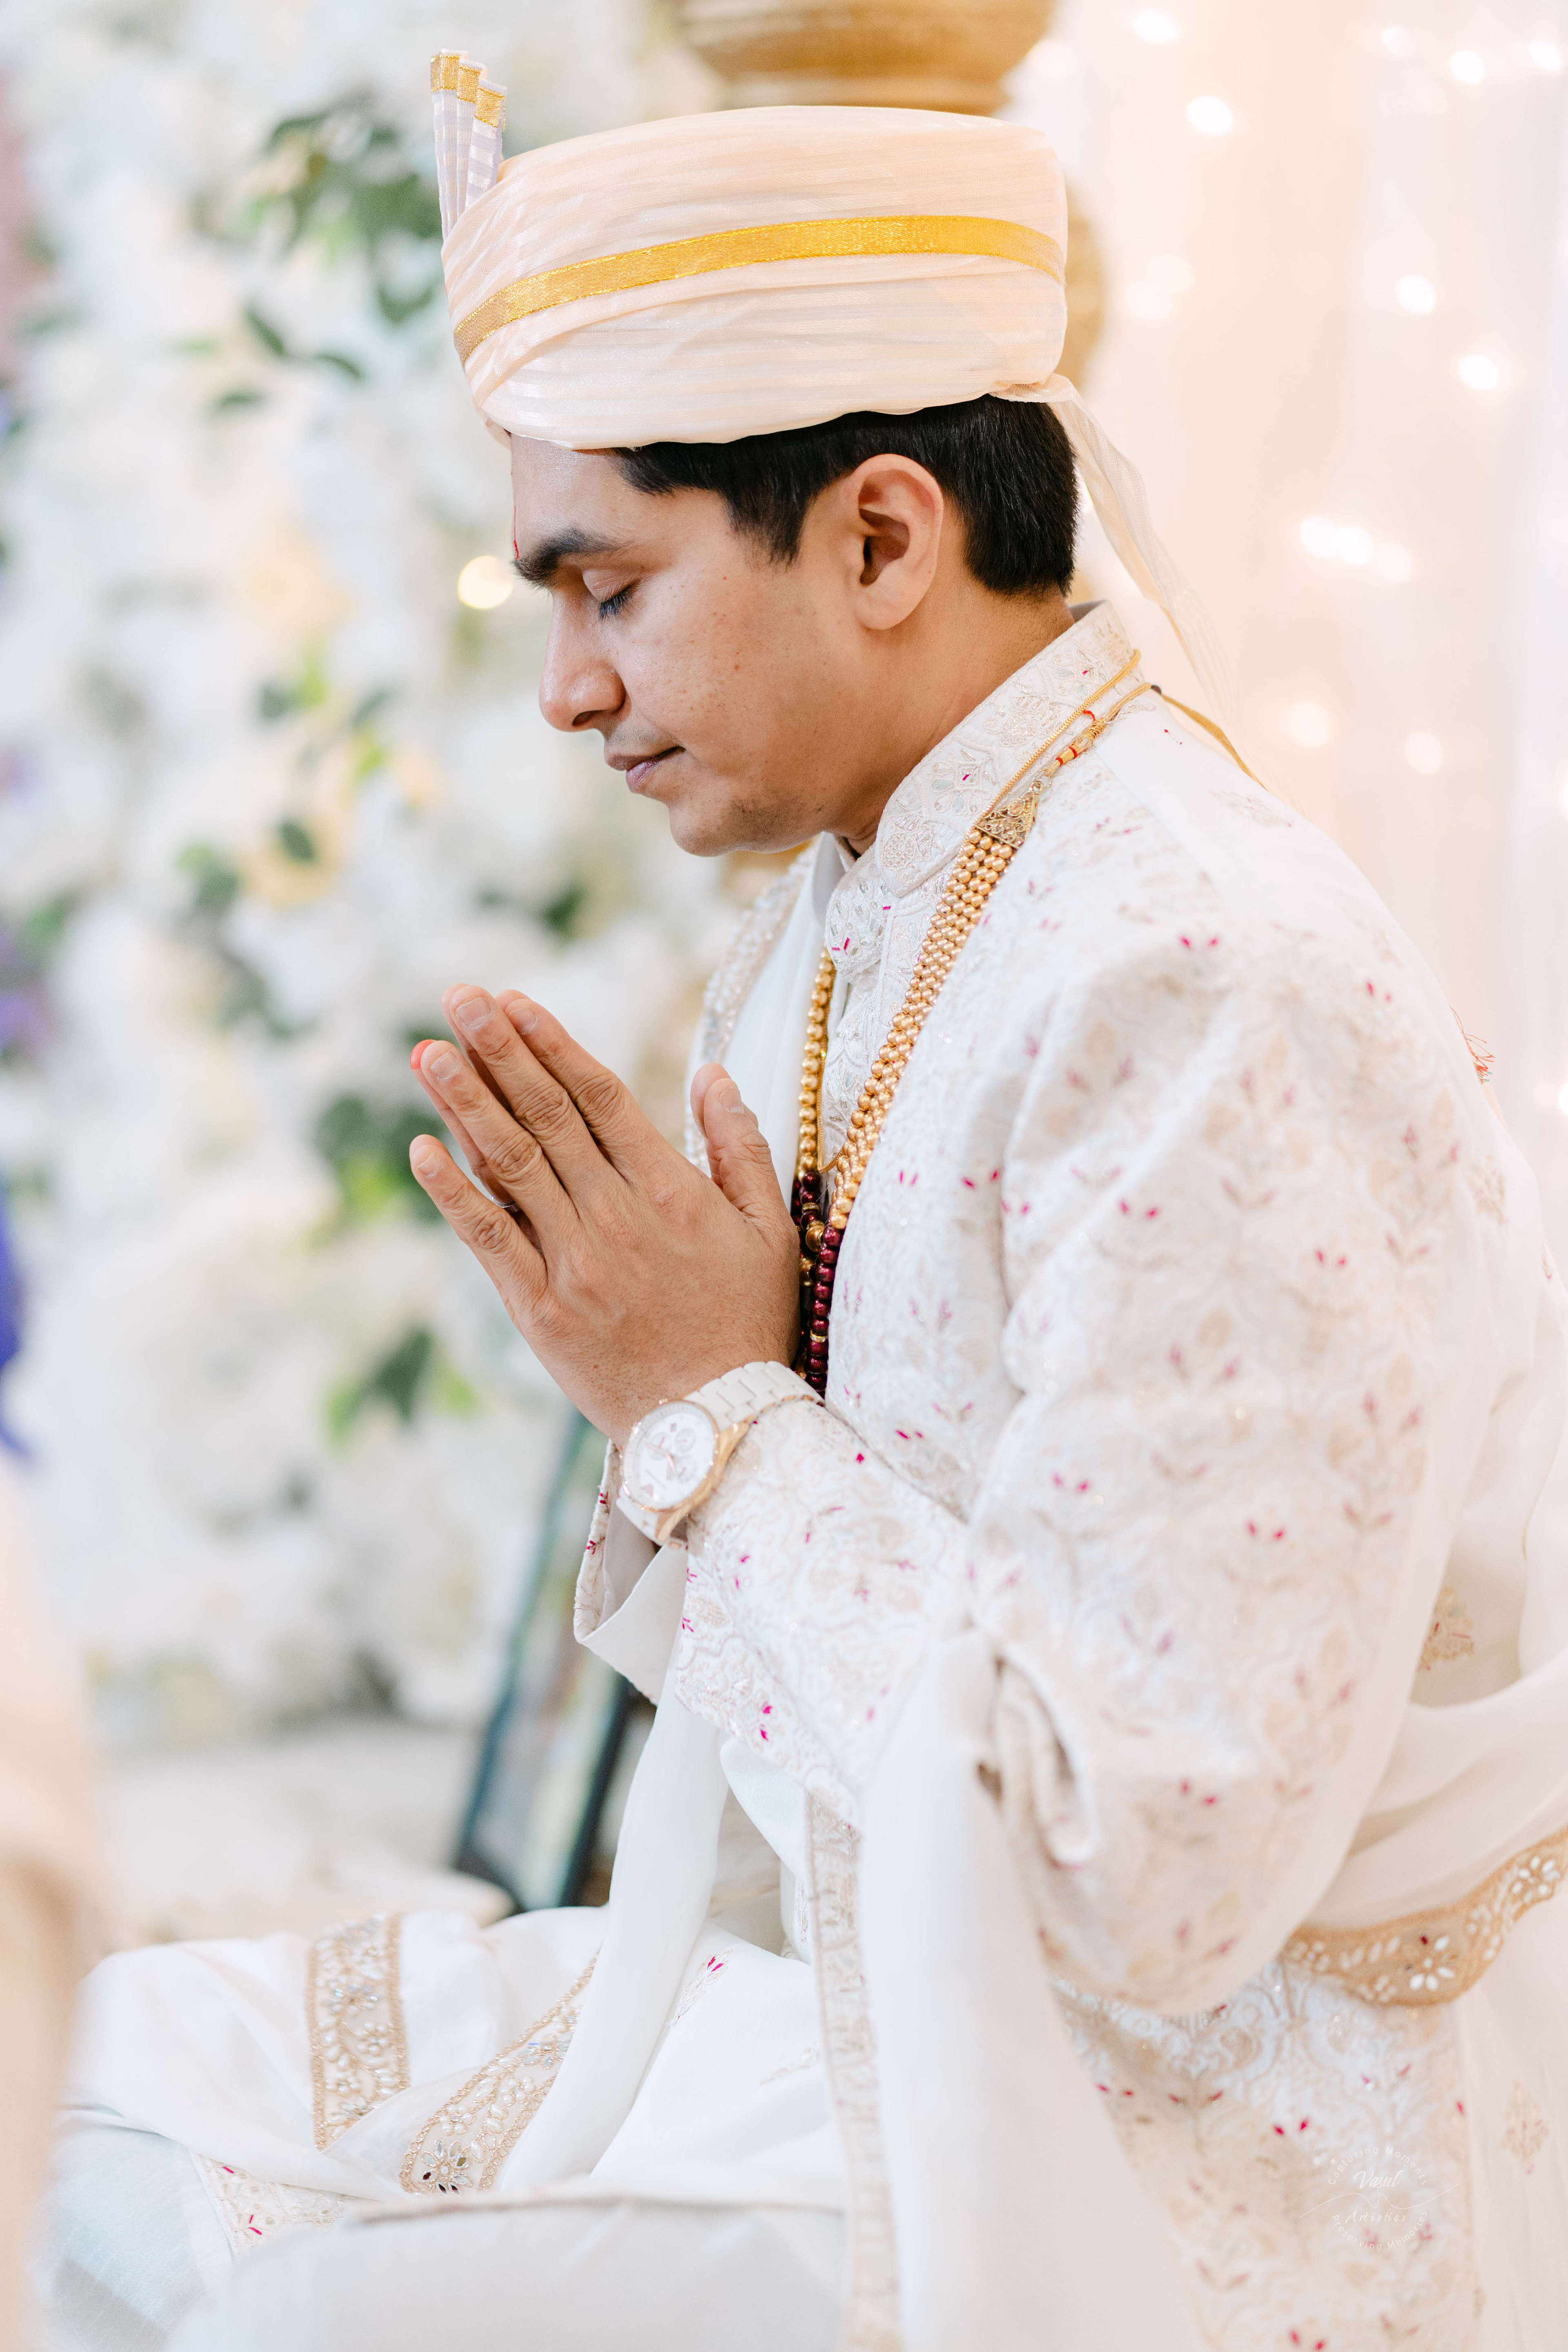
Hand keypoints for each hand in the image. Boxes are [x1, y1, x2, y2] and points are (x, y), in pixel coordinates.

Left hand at [408, 986, 799, 1443]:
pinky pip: (489, 1238)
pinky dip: (453, 1192)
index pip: (600, 1098)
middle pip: (546, 1116)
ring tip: (425, 1050)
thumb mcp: (770, 1232)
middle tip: (458, 996)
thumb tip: (714, 1075)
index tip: (515, 1001)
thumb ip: (742, 1149)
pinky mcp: (539, 1309)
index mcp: (670, 1191)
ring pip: (510, 1165)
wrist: (716, 1426)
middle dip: (499, 1050)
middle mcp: (615, 1217)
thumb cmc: (748, 1326)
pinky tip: (422, 1147)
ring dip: (464, 1102)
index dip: (552, 1045)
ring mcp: (572, 1262)